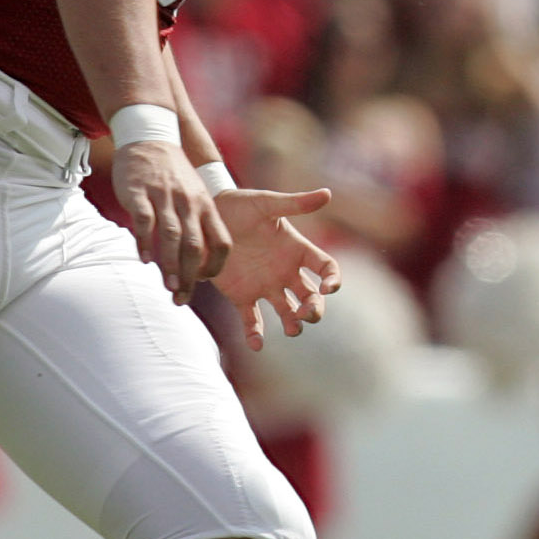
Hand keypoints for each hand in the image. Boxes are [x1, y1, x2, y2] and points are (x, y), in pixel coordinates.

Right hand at [111, 140, 228, 303]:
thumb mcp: (197, 197)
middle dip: (190, 276)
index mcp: (207, 207)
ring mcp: (165, 197)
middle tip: (182, 299)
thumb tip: (197, 267)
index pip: (221, 242)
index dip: (215, 266)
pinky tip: (144, 259)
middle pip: (195, 245)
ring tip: (169, 287)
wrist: (152, 139)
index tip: (202, 282)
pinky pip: (145, 220)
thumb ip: (199, 227)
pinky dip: (145, 241)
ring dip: (171, 264)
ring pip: (172, 235)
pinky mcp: (140, 192)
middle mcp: (189, 203)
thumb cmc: (175, 177)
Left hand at [213, 186, 339, 348]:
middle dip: (314, 308)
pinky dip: (256, 335)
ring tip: (292, 329)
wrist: (206, 216)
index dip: (332, 279)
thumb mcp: (266, 203)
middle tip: (306, 313)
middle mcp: (286, 272)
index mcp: (297, 250)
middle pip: (311, 297)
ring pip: (288, 312)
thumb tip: (327, 193)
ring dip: (293, 323)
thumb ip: (294, 203)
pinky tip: (257, 344)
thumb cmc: (239, 205)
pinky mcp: (243, 296)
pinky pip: (253, 320)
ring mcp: (266, 286)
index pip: (325, 268)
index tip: (328, 287)